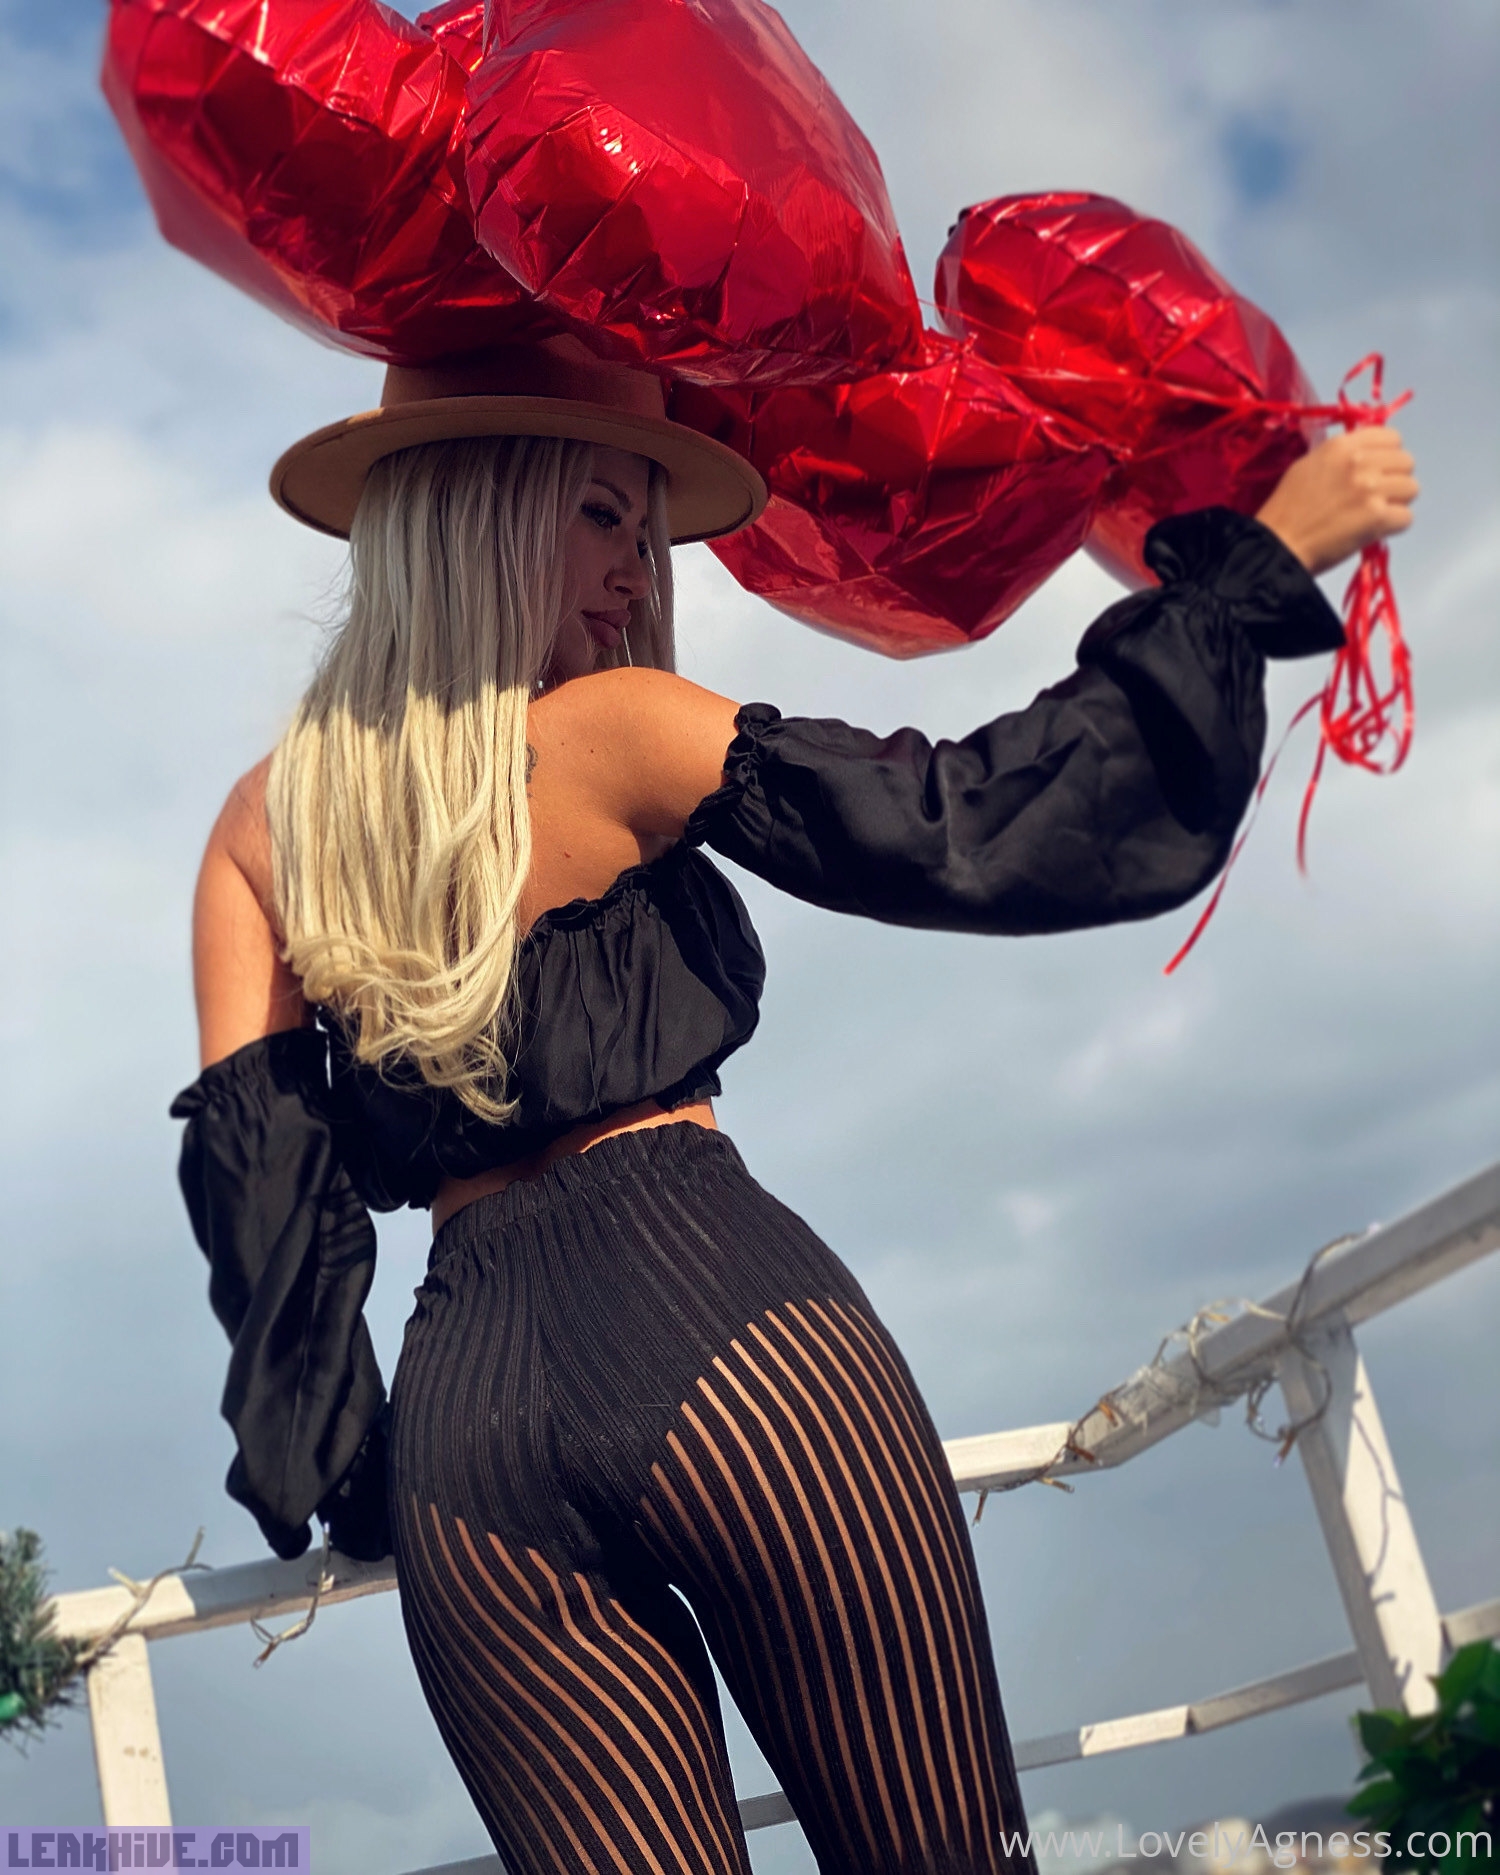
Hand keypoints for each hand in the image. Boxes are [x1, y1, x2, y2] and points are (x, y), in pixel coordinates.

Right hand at [1255, 427, 1418, 576]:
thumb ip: (1341, 456)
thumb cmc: (1285, 511)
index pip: (1391, 437)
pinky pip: (1406, 518)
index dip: (1388, 455)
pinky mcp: (1377, 517)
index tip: (1378, 470)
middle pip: (1406, 462)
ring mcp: (1371, 489)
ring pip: (1411, 489)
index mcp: (1341, 446)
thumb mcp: (1307, 466)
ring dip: (1397, 504)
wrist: (1276, 545)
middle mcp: (1360, 462)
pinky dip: (1393, 527)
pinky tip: (1373, 531)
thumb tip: (1367, 457)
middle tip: (1375, 497)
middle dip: (1394, 480)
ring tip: (1374, 515)